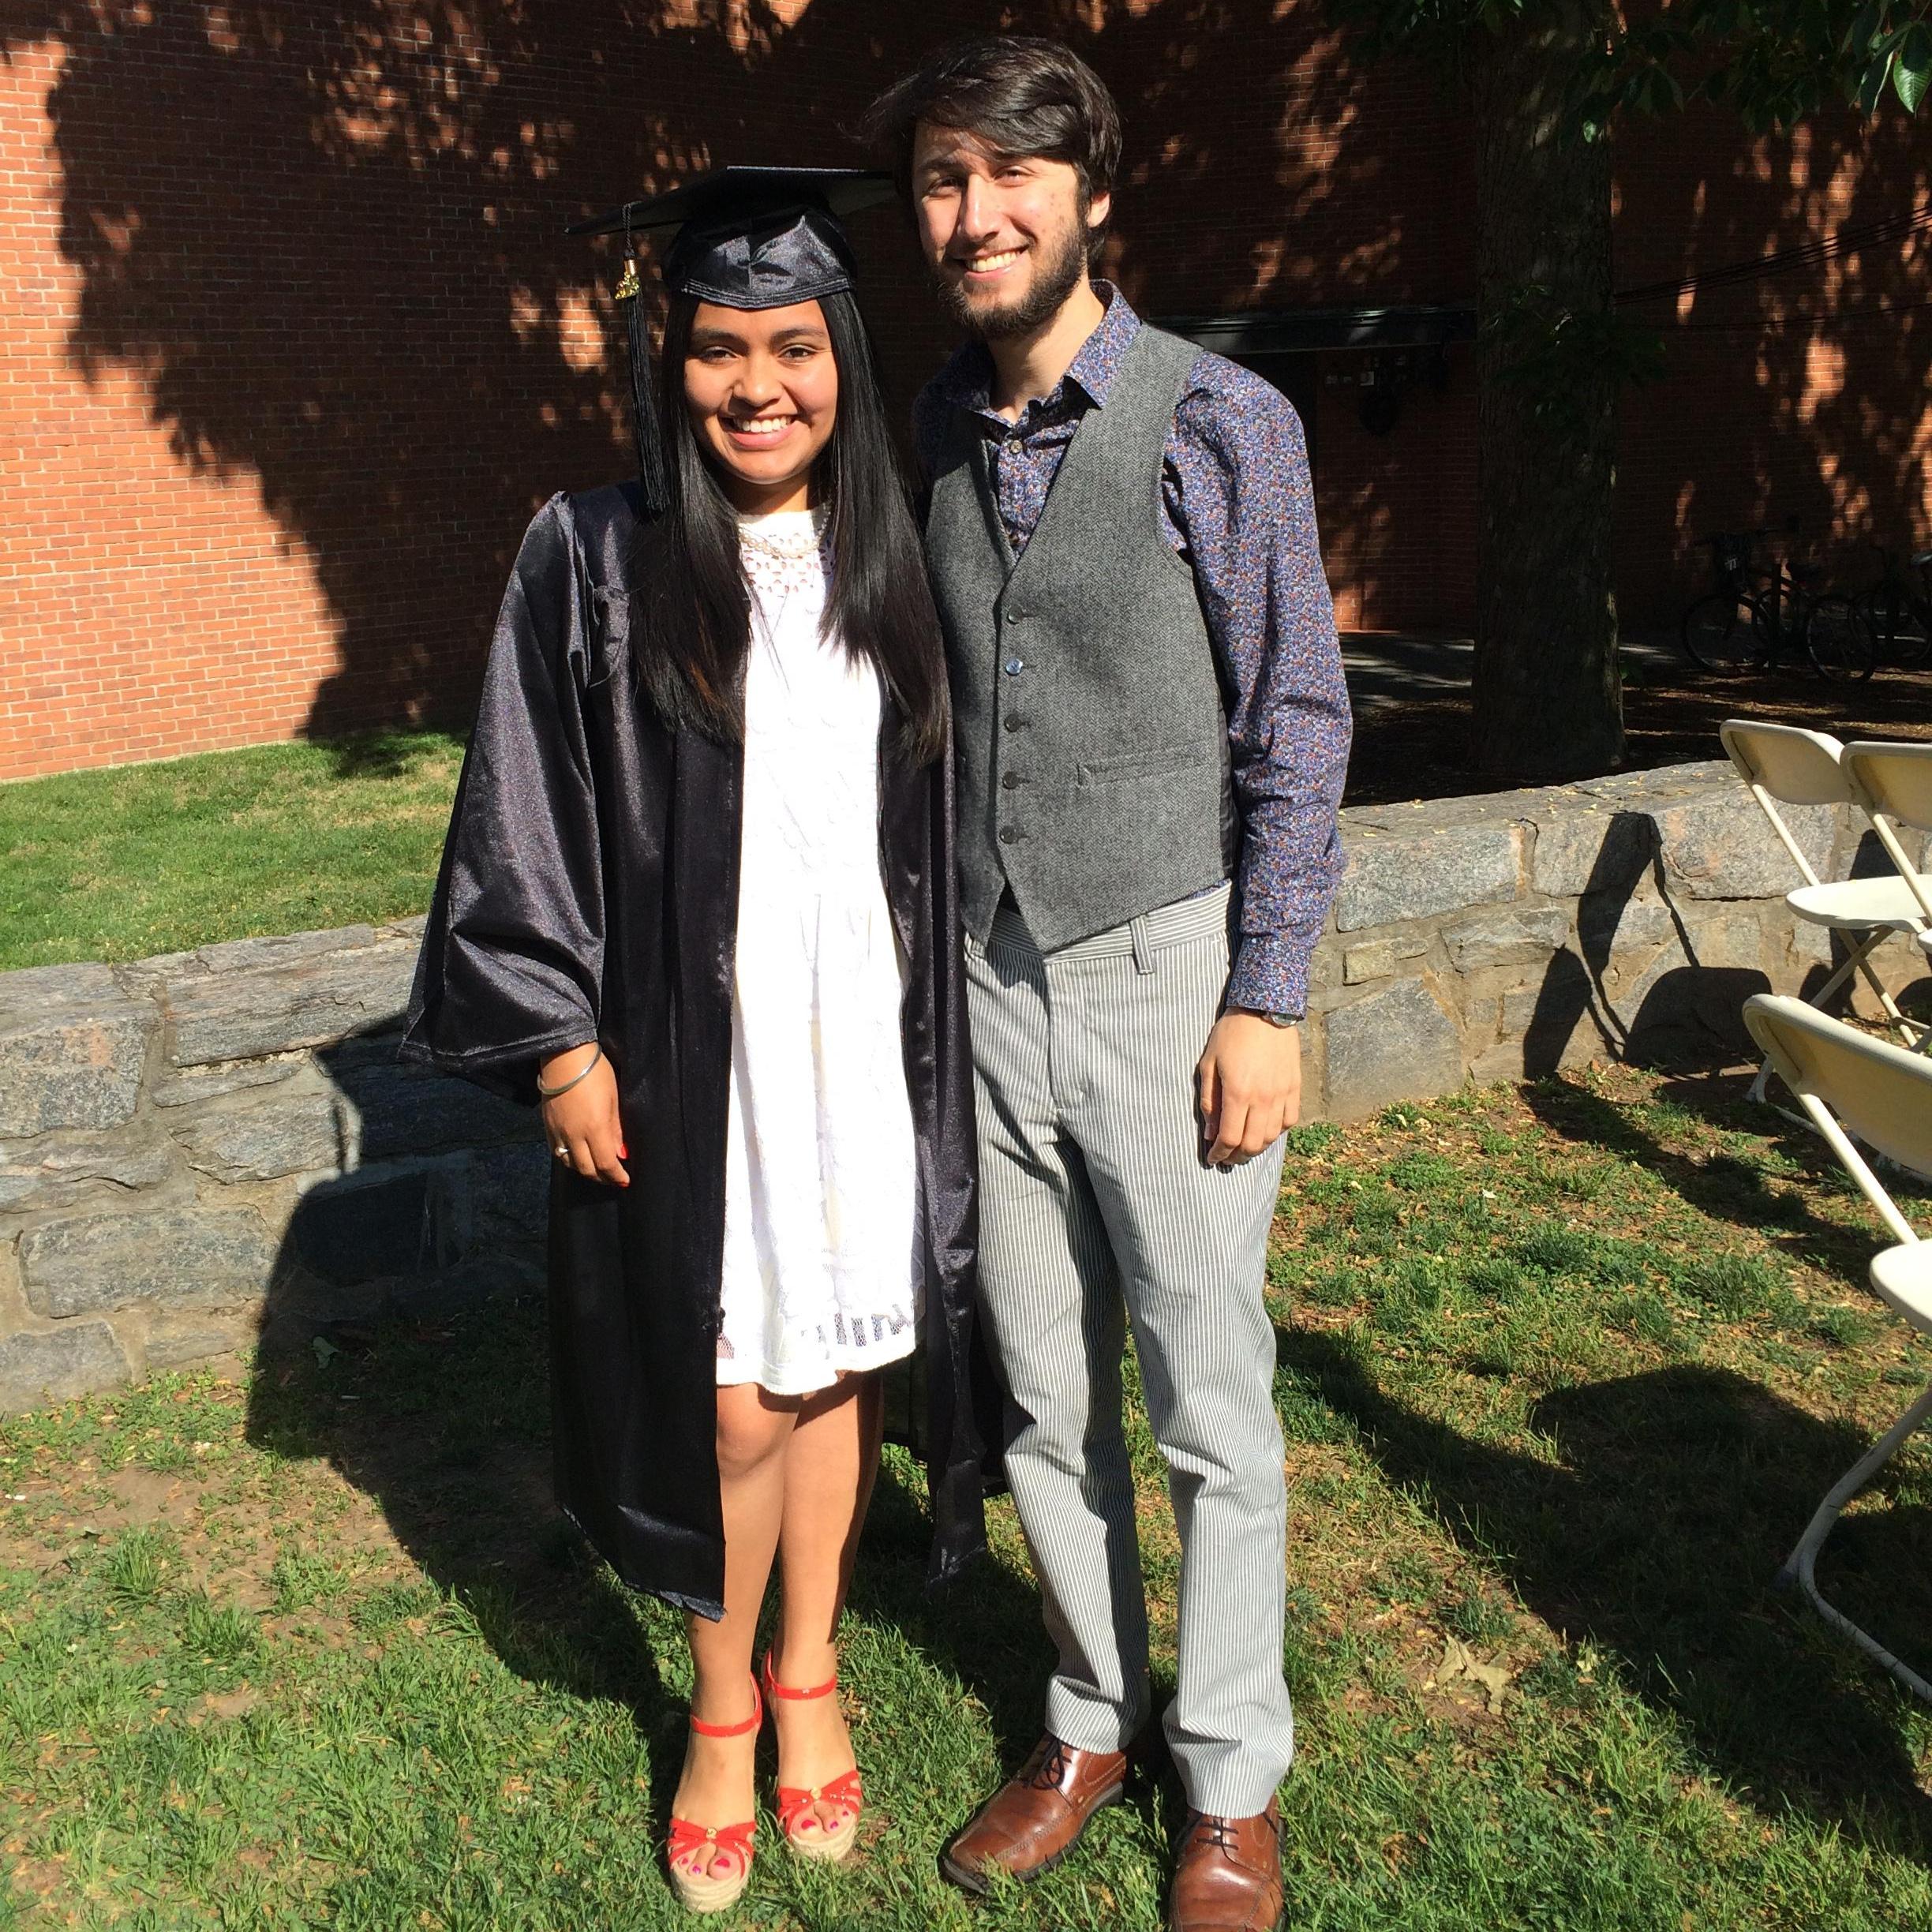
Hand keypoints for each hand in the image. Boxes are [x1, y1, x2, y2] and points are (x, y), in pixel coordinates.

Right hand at [539, 1044, 628, 1186]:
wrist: (564, 1055)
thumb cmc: (595, 1072)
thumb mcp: (613, 1099)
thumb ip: (616, 1129)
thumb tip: (621, 1153)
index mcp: (594, 1128)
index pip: (606, 1163)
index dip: (616, 1176)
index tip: (625, 1180)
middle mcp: (573, 1135)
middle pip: (586, 1169)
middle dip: (602, 1178)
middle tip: (613, 1178)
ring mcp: (557, 1131)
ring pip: (569, 1163)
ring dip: (585, 1170)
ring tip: (597, 1169)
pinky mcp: (547, 1125)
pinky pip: (557, 1151)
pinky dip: (569, 1159)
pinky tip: (577, 1156)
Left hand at [1197, 1012, 1300, 1166]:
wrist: (1264, 1009)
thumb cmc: (1231, 1034)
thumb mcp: (1209, 1064)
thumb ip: (1209, 1101)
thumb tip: (1210, 1132)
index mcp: (1238, 1093)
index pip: (1229, 1138)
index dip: (1219, 1154)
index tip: (1212, 1159)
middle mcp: (1263, 1098)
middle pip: (1253, 1144)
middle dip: (1237, 1156)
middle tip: (1227, 1157)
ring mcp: (1282, 1094)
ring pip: (1273, 1136)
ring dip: (1258, 1147)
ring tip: (1245, 1146)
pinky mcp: (1295, 1087)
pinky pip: (1290, 1120)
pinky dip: (1277, 1131)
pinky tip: (1266, 1128)